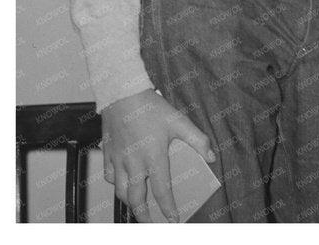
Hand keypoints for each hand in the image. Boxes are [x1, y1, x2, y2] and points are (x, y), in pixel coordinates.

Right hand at [100, 89, 213, 222]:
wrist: (123, 94)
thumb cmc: (152, 107)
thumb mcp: (180, 121)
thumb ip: (198, 140)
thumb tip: (211, 156)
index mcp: (153, 157)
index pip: (161, 190)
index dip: (167, 207)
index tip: (173, 219)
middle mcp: (134, 163)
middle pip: (135, 198)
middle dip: (143, 215)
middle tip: (151, 223)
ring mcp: (118, 160)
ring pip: (120, 191)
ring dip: (129, 202)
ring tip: (138, 207)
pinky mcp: (107, 154)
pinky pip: (108, 177)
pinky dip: (116, 184)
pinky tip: (122, 183)